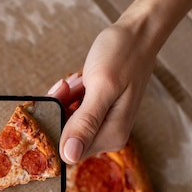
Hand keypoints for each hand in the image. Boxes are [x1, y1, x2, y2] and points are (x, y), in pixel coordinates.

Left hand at [48, 15, 157, 163]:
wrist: (136, 34)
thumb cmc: (123, 56)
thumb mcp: (101, 87)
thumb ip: (85, 122)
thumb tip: (68, 156)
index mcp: (111, 136)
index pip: (68, 152)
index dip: (55, 130)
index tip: (56, 103)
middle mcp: (108, 135)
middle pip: (65, 137)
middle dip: (59, 111)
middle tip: (65, 86)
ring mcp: (103, 124)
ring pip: (66, 122)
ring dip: (64, 100)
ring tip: (77, 80)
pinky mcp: (98, 112)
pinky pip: (72, 111)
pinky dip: (69, 96)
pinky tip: (79, 81)